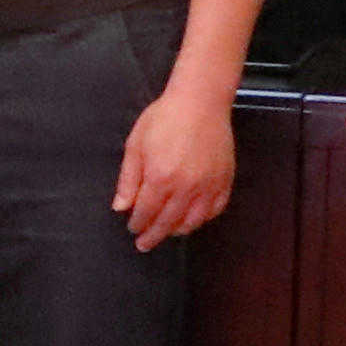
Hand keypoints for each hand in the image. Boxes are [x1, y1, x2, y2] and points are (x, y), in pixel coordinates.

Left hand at [114, 83, 237, 251]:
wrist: (201, 101)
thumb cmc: (164, 118)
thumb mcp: (136, 144)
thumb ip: (128, 179)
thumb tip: (121, 207)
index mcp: (160, 178)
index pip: (146, 212)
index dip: (138, 224)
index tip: (133, 229)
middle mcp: (186, 187)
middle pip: (168, 223)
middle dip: (154, 235)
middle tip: (144, 244)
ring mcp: (208, 186)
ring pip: (193, 221)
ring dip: (177, 230)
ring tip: (167, 232)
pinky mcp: (224, 181)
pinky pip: (214, 210)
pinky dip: (202, 219)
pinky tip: (192, 218)